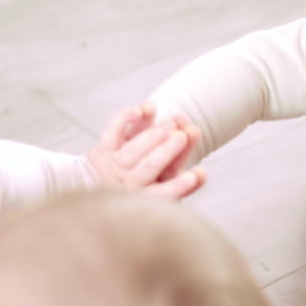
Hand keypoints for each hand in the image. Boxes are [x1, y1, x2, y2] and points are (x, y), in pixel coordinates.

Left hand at [87, 102, 205, 199]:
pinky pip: (114, 131)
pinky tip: (146, 108)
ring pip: (134, 150)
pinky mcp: (104, 149)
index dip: (180, 185)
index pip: (166, 194)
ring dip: (153, 134)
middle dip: (167, 149)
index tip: (198, 174)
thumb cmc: (145, 181)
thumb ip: (180, 170)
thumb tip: (201, 174)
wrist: (108, 182)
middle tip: (182, 135)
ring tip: (171, 123)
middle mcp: (130, 184)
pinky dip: (127, 117)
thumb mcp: (165, 181)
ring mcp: (115, 166)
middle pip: (150, 167)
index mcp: (149, 197)